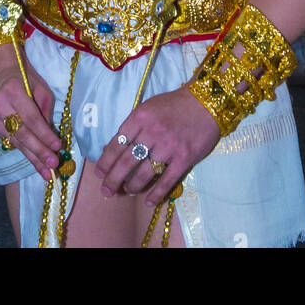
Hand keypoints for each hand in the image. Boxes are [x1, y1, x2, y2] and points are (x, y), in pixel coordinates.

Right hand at [0, 43, 62, 182]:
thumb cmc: (23, 75)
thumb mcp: (40, 86)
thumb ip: (45, 110)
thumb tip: (50, 135)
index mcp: (13, 91)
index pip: (31, 118)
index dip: (44, 135)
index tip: (57, 147)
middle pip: (22, 134)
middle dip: (38, 152)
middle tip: (52, 166)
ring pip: (15, 141)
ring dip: (32, 157)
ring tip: (46, 171)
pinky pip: (10, 140)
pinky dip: (23, 149)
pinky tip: (34, 160)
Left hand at [95, 86, 220, 207]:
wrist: (205, 103)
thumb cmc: (174, 105)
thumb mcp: (149, 107)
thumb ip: (134, 126)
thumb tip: (116, 147)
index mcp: (140, 117)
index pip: (117, 143)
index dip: (106, 161)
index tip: (99, 174)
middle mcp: (152, 132)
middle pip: (126, 161)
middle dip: (113, 179)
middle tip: (106, 191)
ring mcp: (168, 147)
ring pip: (144, 174)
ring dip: (132, 186)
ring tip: (128, 191)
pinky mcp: (184, 158)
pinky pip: (167, 181)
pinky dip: (156, 194)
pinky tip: (148, 201)